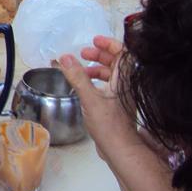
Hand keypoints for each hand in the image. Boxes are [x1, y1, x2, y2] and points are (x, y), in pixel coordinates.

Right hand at [59, 48, 140, 163]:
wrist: (120, 149)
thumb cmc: (109, 125)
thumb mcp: (90, 98)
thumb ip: (78, 77)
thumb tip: (66, 58)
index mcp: (123, 80)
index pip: (122, 53)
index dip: (109, 43)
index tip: (94, 41)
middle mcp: (125, 86)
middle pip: (116, 62)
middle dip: (100, 54)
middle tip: (84, 53)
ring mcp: (122, 96)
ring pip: (111, 74)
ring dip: (97, 67)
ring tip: (82, 69)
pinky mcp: (117, 106)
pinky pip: (108, 86)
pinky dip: (96, 81)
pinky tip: (85, 86)